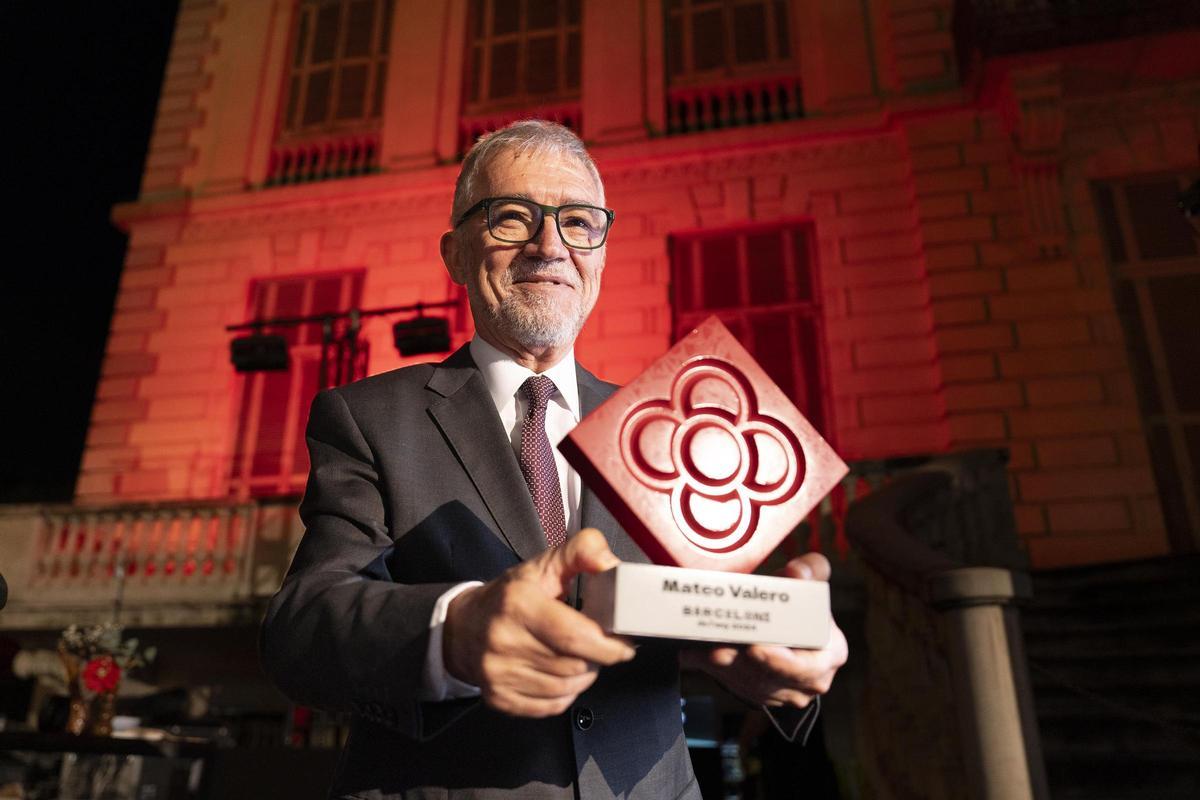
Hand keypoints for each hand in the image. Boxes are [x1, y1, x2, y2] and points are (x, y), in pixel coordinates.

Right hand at [443, 528, 635, 716]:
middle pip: (575, 665)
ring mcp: (499, 674)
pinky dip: (565, 693)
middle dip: (597, 657)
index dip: (607, 645)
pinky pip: (552, 706)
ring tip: (575, 655)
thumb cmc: (509, 597)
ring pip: (567, 688)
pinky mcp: (500, 698)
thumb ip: (582, 552)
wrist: (464, 627)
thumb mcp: (544, 565)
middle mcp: (504, 641)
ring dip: (583, 675)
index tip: (622, 643)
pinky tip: (559, 673)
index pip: (574, 635)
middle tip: (596, 643)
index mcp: (518, 604)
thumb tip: (609, 563)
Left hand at [679, 552, 847, 708]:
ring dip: (722, 668)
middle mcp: (809, 682)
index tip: (754, 649)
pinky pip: (733, 686)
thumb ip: (811, 571)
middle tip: (717, 648)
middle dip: (741, 664)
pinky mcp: (758, 695)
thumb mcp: (810, 583)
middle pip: (770, 677)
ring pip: (748, 685)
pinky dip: (712, 670)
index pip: (805, 667)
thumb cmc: (801, 604)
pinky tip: (692, 654)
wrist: (789, 627)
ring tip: (701, 649)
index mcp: (830, 655)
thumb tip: (798, 571)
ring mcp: (783, 693)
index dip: (779, 661)